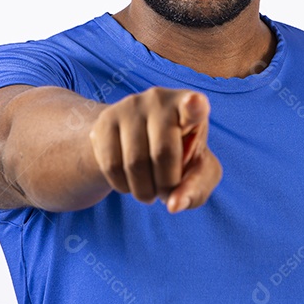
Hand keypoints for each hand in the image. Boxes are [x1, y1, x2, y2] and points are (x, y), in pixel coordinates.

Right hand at [88, 87, 221, 212]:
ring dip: (144, 191)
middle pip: (163, 153)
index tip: (195, 103)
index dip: (194, 107)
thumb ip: (196, 188)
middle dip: (166, 184)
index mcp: (191, 106)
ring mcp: (129, 106)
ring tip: (150, 187)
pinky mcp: (105, 120)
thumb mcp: (198, 172)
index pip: (194, 106)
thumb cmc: (179, 156)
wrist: (137, 142)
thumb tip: (174, 205)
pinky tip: (131, 181)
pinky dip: (124, 186)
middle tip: (167, 191)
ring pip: (134, 163)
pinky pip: (112, 166)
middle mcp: (160, 98)